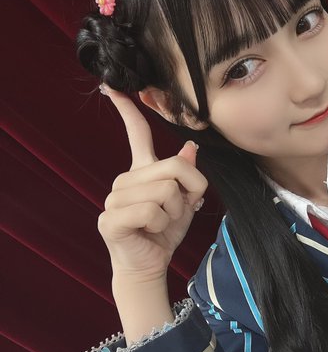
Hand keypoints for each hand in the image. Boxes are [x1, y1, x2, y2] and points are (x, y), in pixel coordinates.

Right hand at [97, 84, 207, 282]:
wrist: (150, 263)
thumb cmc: (165, 231)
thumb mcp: (185, 200)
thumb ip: (186, 175)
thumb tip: (191, 147)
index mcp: (142, 171)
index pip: (136, 134)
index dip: (127, 110)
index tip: (113, 88)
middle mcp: (125, 179)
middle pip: (174, 168)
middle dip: (188, 193)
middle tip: (178, 210)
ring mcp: (115, 198)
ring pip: (165, 191)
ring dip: (175, 212)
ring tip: (161, 222)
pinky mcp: (111, 218)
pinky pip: (152, 210)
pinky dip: (162, 223)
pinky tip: (150, 230)